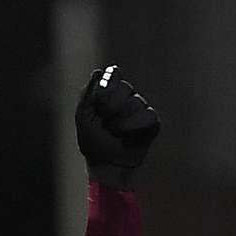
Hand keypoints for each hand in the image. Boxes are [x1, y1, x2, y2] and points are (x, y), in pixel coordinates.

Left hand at [75, 65, 159, 188]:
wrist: (106, 164)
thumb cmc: (93, 141)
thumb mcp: (84, 116)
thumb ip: (88, 94)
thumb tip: (98, 72)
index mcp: (109, 92)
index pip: (113, 74)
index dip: (107, 84)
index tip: (98, 100)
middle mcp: (127, 97)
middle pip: (125, 87)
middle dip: (110, 105)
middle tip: (104, 120)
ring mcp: (140, 108)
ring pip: (135, 101)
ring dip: (119, 119)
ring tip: (113, 132)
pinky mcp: (152, 121)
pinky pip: (149, 114)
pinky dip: (134, 124)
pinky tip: (125, 133)